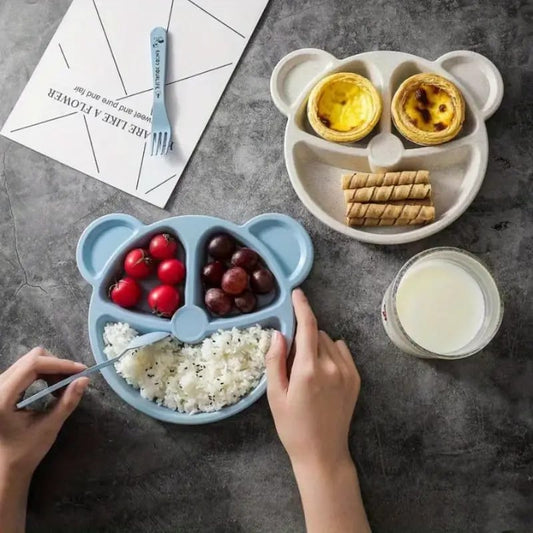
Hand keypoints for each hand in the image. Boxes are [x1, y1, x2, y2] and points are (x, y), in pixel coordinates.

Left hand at [0, 347, 88, 478]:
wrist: (5, 466)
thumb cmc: (25, 451)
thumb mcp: (49, 427)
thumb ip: (67, 402)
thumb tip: (85, 379)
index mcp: (2, 398)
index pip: (32, 365)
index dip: (59, 364)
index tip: (81, 371)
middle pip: (31, 358)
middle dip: (57, 366)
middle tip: (73, 381)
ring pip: (30, 361)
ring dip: (51, 369)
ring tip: (63, 387)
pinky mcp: (3, 387)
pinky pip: (26, 368)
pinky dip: (44, 373)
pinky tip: (52, 388)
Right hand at [265, 289, 359, 469]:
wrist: (323, 453)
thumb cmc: (293, 427)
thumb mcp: (275, 395)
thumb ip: (275, 360)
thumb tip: (278, 333)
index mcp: (309, 369)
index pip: (307, 326)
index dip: (302, 306)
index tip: (297, 293)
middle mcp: (332, 366)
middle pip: (316, 333)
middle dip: (303, 336)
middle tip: (292, 359)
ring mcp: (347, 372)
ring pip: (329, 341)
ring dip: (316, 345)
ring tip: (307, 370)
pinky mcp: (356, 379)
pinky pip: (342, 351)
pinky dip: (330, 353)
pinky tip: (323, 372)